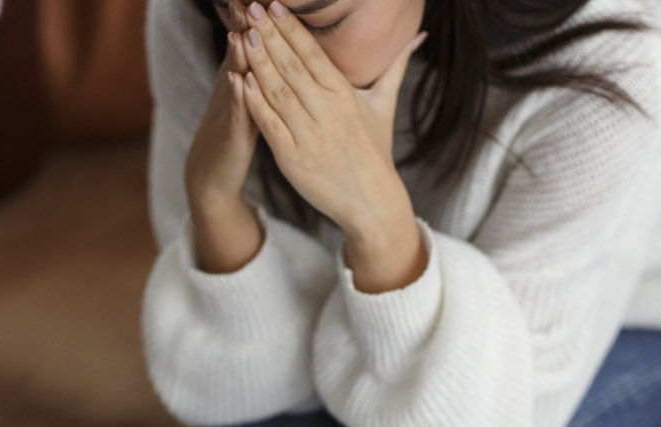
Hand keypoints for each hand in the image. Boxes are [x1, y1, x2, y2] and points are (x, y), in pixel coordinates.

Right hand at [184, 1, 263, 273]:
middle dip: (246, 27)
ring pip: (234, 79)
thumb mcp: (249, 99)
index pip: (250, 45)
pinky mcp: (230, 136)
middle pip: (240, 54)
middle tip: (250, 1)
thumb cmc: (235, 134)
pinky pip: (235, 115)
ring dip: (237, 56)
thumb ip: (259, 73)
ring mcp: (229, 112)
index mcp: (242, 81)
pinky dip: (236, 97)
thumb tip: (270, 44)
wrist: (210, 173)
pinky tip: (237, 81)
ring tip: (243, 31)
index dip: (256, 21)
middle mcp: (232, 91)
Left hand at [239, 1, 427, 292]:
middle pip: (293, 67)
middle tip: (251, 10)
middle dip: (270, 36)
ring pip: (279, 92)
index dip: (292, 29)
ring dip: (259, 63)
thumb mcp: (384, 104)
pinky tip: (241, 82)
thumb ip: (396, 67)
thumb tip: (419, 34)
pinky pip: (271, 126)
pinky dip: (255, 104)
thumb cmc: (375, 150)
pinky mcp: (294, 158)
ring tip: (242, 37)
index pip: (314, 54)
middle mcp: (328, 111)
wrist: (372, 200)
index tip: (274, 6)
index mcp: (345, 95)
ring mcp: (310, 135)